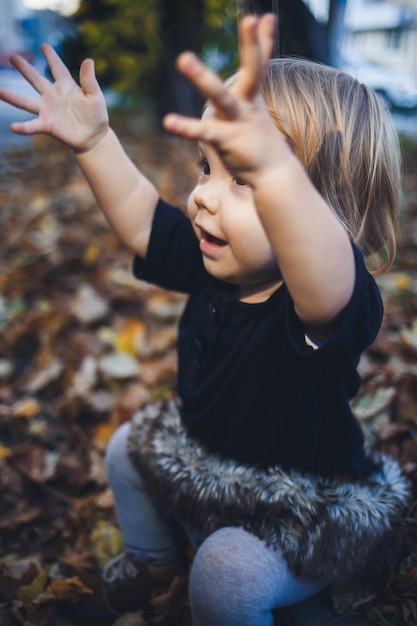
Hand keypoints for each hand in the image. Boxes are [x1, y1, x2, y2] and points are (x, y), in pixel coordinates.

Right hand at [0, 44, 108, 152]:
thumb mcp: (95, 96)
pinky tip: (13, 127)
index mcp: (66, 86)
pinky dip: (23, 127)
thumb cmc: (96, 116)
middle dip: (24, 68)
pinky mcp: (47, 125)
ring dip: (11, 96)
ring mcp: (48, 110)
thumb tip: (88, 60)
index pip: (57, 67)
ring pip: (26, 101)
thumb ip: (89, 80)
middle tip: (13, 57)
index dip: (51, 56)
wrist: (94, 138)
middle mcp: (53, 96)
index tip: (43, 45)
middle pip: (36, 79)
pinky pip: (32, 125)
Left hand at [163, 14, 286, 185]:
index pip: (261, 63)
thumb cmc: (259, 142)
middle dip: (251, 45)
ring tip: (184, 57)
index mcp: (253, 96)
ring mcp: (238, 122)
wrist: (273, 175)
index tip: (265, 16)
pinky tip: (167, 121)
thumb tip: (245, 82)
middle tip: (250, 19)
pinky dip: (185, 127)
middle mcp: (248, 105)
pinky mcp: (226, 140)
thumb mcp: (256, 112)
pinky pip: (203, 132)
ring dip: (202, 77)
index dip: (263, 40)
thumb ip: (247, 93)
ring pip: (219, 96)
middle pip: (252, 70)